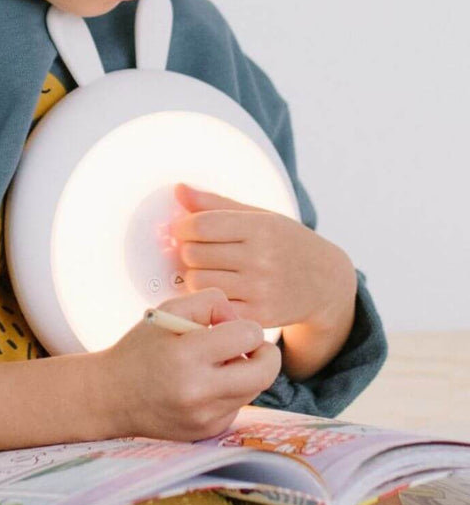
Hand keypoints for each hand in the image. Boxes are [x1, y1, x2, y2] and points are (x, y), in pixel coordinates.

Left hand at [168, 183, 356, 330]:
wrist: (326, 283)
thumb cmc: (286, 243)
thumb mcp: (259, 215)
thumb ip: (216, 204)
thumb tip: (179, 189)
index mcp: (260, 227)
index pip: (201, 225)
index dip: (183, 227)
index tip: (184, 229)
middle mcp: (261, 258)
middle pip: (194, 253)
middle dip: (188, 250)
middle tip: (199, 250)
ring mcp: (260, 289)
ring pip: (197, 281)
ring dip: (195, 275)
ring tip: (208, 269)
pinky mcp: (258, 315)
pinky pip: (214, 304)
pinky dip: (209, 297)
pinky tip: (219, 288)